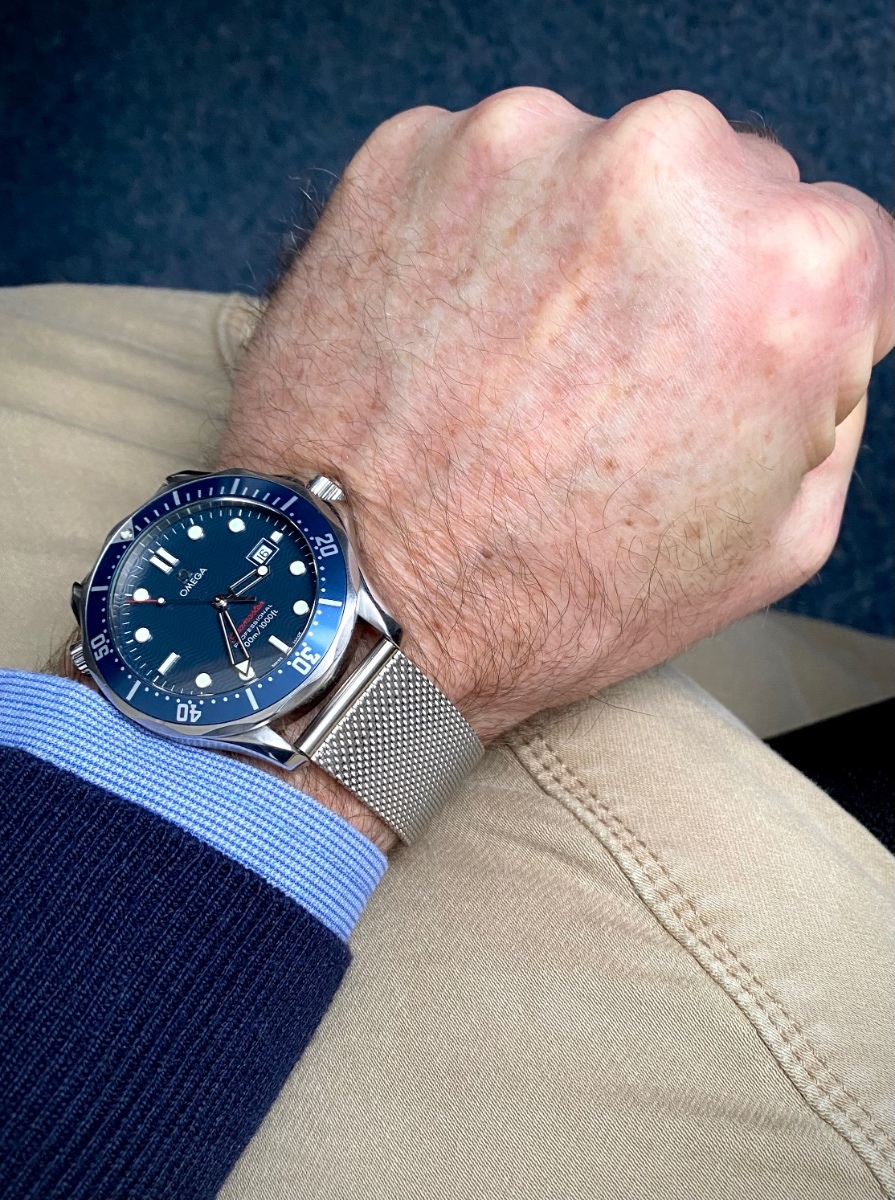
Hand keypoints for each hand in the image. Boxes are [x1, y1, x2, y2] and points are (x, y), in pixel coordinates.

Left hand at [222, 87, 893, 740]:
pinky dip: (478, 237)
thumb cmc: (553, 593)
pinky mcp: (410, 153)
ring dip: (576, 247)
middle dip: (685, 269)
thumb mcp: (776, 542)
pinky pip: (485, 176)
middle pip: (722, 185)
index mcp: (786, 275)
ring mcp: (524, 148)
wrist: (355, 596)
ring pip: (597, 169)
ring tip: (518, 370)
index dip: (786, 318)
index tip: (728, 364)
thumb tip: (822, 336)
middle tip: (611, 379)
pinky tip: (456, 338)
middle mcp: (663, 174)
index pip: (842, 240)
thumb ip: (833, 402)